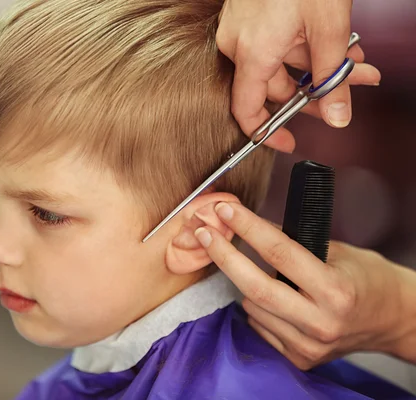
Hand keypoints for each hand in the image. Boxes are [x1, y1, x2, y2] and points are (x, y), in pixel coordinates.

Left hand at [193, 202, 415, 369]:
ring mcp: (308, 345)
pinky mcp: (299, 357)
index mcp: (335, 290)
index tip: (225, 210)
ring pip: (252, 306)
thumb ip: (295, 243)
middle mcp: (321, 322)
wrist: (391, 319)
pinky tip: (269, 295)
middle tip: (204, 232)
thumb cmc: (366, 278)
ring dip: (242, 281)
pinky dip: (256, 305)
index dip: (248, 228)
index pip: (280, 253)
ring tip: (251, 265)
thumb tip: (248, 225)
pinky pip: (260, 325)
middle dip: (224, 256)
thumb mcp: (338, 251)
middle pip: (255, 287)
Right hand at [216, 0, 381, 152]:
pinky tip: (329, 42)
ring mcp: (240, 29)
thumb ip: (333, 78)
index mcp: (251, 53)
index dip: (266, 132)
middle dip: (317, 88)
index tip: (285, 141)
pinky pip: (274, 43)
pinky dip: (302, 47)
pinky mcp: (247, 17)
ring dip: (316, 64)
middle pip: (276, 84)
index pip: (246, 109)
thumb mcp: (328, 28)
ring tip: (352, 58)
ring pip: (280, 61)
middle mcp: (237, 44)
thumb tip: (337, 115)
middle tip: (353, 84)